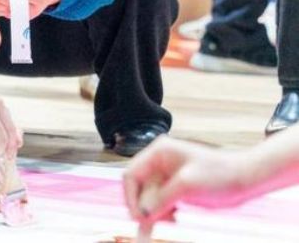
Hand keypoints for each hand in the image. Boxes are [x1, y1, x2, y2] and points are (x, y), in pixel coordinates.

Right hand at [123, 137, 252, 223]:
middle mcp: (159, 162)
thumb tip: (141, 214)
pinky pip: (159, 202)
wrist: (245, 178)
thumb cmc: (221, 174)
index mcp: (158, 152)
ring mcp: (167, 175)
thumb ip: (160, 198)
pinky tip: (173, 218)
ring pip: (148, 197)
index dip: (131, 197)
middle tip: (152, 226)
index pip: (131, 175)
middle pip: (139, 188)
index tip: (139, 217)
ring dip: (154, 212)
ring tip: (168, 221)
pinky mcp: (175, 186)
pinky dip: (162, 212)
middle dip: (145, 207)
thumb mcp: (187, 185)